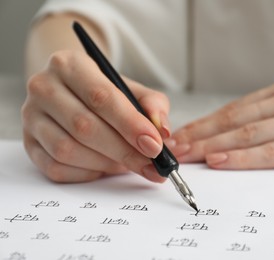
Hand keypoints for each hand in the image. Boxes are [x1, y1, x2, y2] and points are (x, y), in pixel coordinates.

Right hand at [22, 50, 169, 182]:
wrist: (71, 91)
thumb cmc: (104, 92)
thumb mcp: (132, 89)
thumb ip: (153, 105)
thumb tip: (162, 132)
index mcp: (69, 65)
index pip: (101, 97)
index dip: (130, 124)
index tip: (155, 145)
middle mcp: (43, 88)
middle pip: (84, 126)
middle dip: (124, 151)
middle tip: (151, 165)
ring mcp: (32, 118)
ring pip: (68, 150)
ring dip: (106, 164)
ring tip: (129, 164)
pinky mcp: (29, 144)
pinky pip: (57, 168)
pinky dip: (87, 172)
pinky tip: (105, 167)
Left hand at [168, 78, 273, 168]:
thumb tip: (239, 133)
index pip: (235, 109)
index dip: (205, 123)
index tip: (182, 135)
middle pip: (234, 120)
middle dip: (200, 135)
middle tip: (174, 148)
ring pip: (248, 134)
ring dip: (212, 146)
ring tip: (187, 156)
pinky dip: (244, 158)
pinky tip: (222, 161)